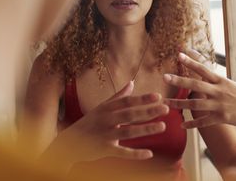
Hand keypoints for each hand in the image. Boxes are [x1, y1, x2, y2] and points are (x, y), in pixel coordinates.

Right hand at [43, 81, 167, 170]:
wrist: (70, 142)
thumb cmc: (89, 123)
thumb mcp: (102, 107)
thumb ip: (118, 96)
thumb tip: (132, 83)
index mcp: (107, 108)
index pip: (127, 101)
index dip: (143, 98)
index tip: (158, 96)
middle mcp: (106, 120)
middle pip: (130, 114)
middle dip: (148, 111)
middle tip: (166, 108)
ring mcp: (105, 135)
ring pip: (128, 131)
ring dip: (146, 129)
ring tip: (162, 126)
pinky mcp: (105, 150)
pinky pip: (122, 152)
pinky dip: (135, 153)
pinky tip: (149, 153)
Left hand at [163, 49, 235, 132]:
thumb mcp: (229, 84)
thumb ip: (214, 80)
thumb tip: (201, 72)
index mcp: (221, 81)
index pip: (203, 69)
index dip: (191, 62)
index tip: (179, 54)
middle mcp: (219, 91)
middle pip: (196, 85)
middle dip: (179, 81)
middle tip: (165, 77)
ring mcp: (219, 105)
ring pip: (195, 104)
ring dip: (179, 104)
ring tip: (166, 103)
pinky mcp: (221, 117)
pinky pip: (203, 121)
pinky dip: (192, 124)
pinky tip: (182, 124)